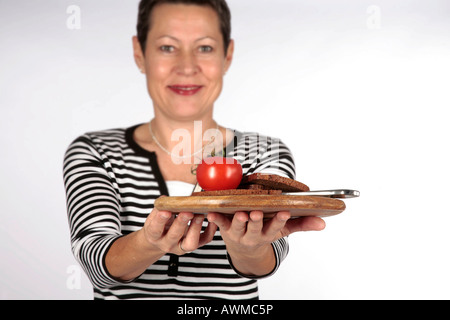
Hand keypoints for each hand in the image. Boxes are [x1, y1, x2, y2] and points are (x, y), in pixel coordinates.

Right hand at [142, 208, 216, 254]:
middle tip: (187, 212)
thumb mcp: (154, 217)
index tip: (165, 211)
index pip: (156, 229)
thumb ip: (159, 208)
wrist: (160, 241)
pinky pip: (204, 240)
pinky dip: (210, 230)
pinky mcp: (193, 246)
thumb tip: (166, 199)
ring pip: (190, 242)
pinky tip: (212, 219)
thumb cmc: (159, 226)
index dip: (160, 220)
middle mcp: (167, 243)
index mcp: (154, 235)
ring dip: (196, 228)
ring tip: (200, 214)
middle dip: (181, 223)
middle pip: (174, 235)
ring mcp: (181, 247)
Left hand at [206, 211, 324, 275]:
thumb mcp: (283, 230)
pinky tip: (211, 213)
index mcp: (269, 233)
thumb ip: (302, 224)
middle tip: (257, 213)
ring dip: (239, 220)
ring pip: (238, 227)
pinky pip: (219, 224)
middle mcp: (253, 235)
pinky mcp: (225, 229)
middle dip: (257, 221)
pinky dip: (215, 219)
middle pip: (255, 228)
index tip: (284, 212)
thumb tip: (323, 222)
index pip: (276, 227)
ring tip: (240, 213)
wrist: (243, 249)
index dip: (280, 220)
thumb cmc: (265, 232)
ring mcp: (238, 233)